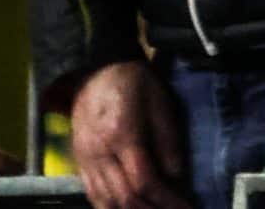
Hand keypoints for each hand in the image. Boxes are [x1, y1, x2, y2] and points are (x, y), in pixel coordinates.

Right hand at [70, 60, 187, 208]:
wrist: (96, 68)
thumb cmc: (133, 82)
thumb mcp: (160, 102)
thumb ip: (168, 140)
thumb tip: (176, 176)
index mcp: (122, 134)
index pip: (143, 181)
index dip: (166, 200)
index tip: (185, 206)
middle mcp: (99, 151)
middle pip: (123, 197)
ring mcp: (85, 159)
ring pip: (105, 201)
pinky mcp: (79, 161)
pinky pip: (92, 194)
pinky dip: (110, 207)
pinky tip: (127, 208)